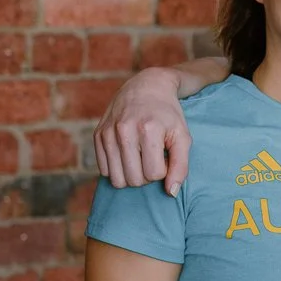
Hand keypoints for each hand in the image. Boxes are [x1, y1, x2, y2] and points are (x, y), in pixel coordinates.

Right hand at [95, 68, 191, 194]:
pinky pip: (103, 170)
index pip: (154, 174)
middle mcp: (124, 130)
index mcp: (148, 129)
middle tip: (153, 159)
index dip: (163, 170)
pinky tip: (127, 154)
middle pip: (134, 179)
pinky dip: (117, 168)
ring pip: (117, 179)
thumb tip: (171, 193)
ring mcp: (108, 132)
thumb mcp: (182, 137)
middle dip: (147, 176)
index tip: (165, 156)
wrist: (146, 87)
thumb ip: (181, 166)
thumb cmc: (168, 116)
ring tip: (140, 159)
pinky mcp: (98, 134)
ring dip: (131, 175)